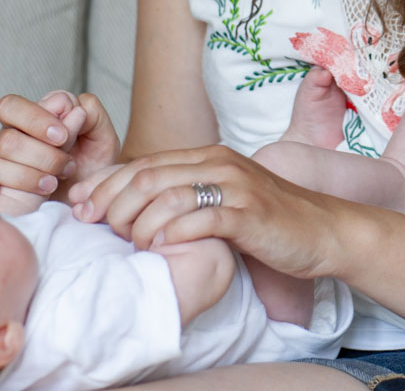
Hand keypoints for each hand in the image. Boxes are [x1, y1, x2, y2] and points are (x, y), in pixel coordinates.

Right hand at [0, 90, 120, 201]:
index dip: (37, 119)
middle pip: (5, 138)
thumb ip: (91, 114)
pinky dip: (13, 187)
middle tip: (66, 166)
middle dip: (39, 154)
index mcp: (29, 120)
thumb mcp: (102, 140)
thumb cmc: (92, 170)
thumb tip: (68, 104)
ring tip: (55, 183)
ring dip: (30, 174)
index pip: (11, 106)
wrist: (87, 207)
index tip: (64, 136)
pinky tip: (36, 192)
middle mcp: (6, 138)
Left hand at [68, 146, 346, 279]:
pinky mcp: (250, 214)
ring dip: (141, 223)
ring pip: (168, 196)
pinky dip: (174, 233)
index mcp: (208, 157)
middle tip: (98, 227)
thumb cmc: (268, 220)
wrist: (324, 230)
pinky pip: (201, 219)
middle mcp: (219, 164)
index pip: (143, 162)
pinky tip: (163, 247)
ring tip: (135, 244)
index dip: (105, 184)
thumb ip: (185, 195)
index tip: (80, 207)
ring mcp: (236, 187)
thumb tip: (133, 206)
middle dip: (113, 203)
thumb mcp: (222, 199)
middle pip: (148, 176)